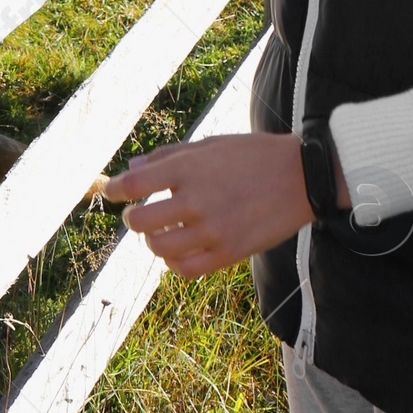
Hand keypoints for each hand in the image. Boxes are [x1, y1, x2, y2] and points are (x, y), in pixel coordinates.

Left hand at [102, 132, 334, 277]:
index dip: (116, 190)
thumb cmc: (253, 154)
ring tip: (159, 232)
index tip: (112, 192)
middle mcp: (196, 199)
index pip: (135, 183)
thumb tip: (131, 167)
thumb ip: (169, 156)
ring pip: (159, 248)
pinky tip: (178, 249)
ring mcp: (212, 230)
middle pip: (140, 221)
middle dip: (132, 218)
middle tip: (136, 214)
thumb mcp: (210, 144)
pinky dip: (173, 261)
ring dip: (152, 240)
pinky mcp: (228, 253)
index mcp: (190, 167)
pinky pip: (185, 268)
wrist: (300, 178)